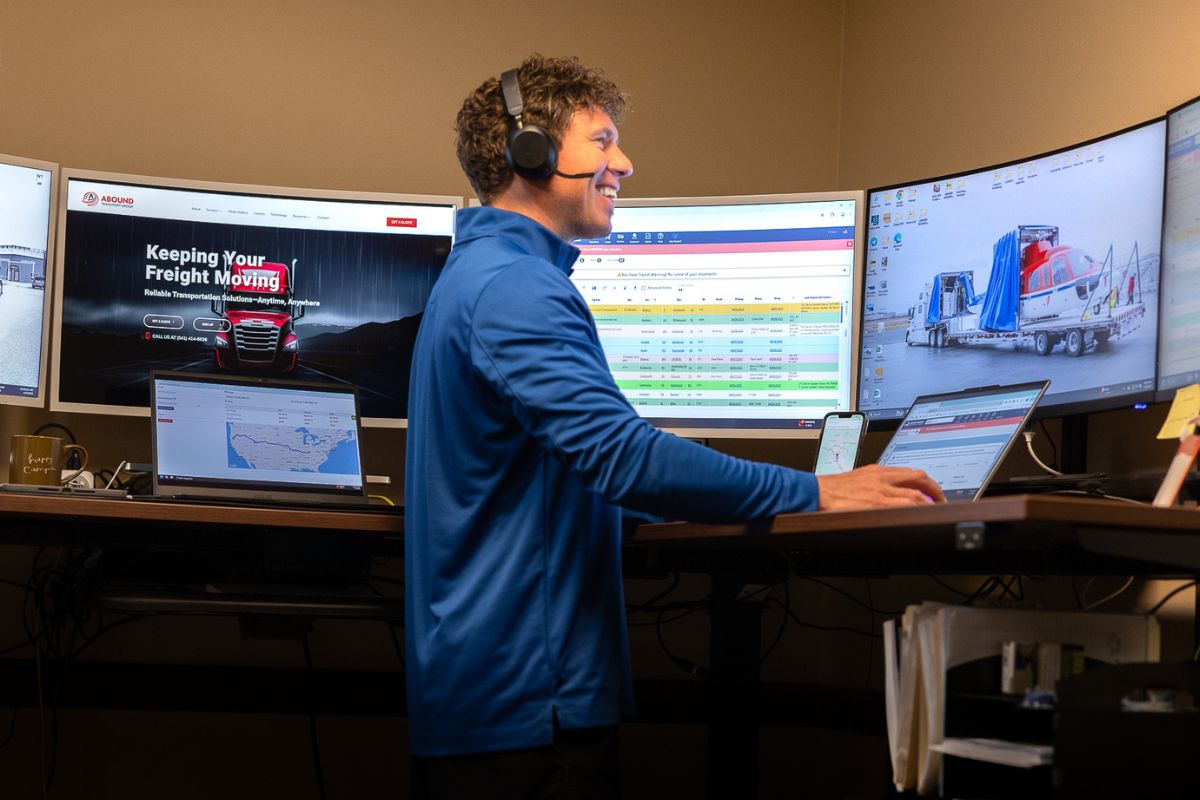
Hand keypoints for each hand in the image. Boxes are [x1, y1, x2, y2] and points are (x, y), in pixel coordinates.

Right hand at [816, 464, 945, 510]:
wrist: (815, 492)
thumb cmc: (831, 490)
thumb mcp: (857, 480)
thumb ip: (874, 484)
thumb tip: (888, 494)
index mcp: (878, 471)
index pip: (910, 472)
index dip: (926, 483)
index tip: (932, 492)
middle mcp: (882, 478)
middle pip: (918, 479)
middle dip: (935, 491)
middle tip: (941, 502)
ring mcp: (880, 491)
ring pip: (915, 494)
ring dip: (929, 505)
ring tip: (934, 514)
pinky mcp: (875, 504)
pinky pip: (904, 506)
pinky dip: (916, 512)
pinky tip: (920, 518)